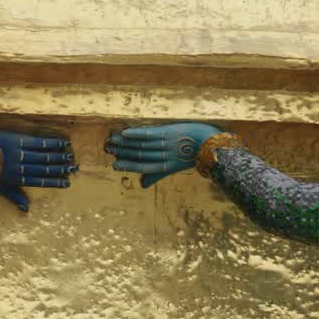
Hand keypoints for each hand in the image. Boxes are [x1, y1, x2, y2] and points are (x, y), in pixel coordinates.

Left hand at [0, 130, 76, 211]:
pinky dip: (51, 143)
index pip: (39, 181)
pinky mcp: (17, 141)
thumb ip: (15, 197)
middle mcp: (21, 167)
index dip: (54, 182)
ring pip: (43, 156)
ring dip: (58, 156)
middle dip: (60, 169)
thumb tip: (27, 209)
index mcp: (17, 179)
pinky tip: (62, 143)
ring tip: (71, 156)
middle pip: (44, 168)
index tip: (67, 183)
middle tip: (74, 169)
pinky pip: (37, 143)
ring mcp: (19, 154)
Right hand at [105, 122, 221, 187]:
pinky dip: (136, 134)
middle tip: (107, 149)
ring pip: (142, 145)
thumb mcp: (175, 167)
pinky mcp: (169, 133)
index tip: (114, 165)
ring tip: (112, 140)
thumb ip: (157, 175)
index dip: (128, 166)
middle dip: (122, 152)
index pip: (143, 167)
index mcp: (165, 166)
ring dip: (125, 142)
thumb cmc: (193, 154)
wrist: (211, 143)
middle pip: (139, 154)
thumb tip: (142, 185)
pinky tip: (125, 133)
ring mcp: (166, 144)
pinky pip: (150, 134)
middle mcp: (164, 156)